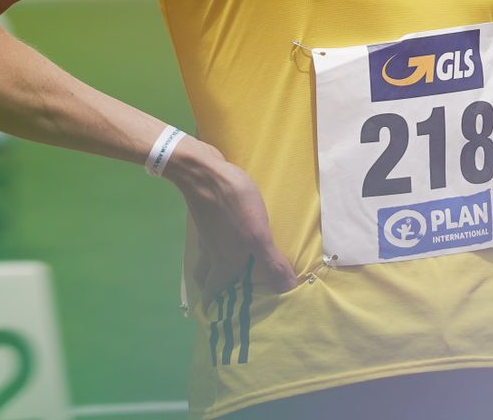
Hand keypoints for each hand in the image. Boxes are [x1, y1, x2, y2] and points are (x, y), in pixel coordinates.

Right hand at [168, 143, 297, 302]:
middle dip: (215, 289)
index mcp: (222, 263)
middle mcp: (210, 253)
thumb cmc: (232, 206)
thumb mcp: (257, 236)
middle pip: (207, 278)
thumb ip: (271, 263)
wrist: (204, 172)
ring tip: (234, 267)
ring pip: (207, 259)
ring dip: (216, 266)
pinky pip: (212, 239)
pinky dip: (219, 244)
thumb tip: (288, 291)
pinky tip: (232, 237)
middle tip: (229, 293)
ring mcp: (206, 234)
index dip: (216, 308)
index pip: (213, 294)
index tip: (223, 319)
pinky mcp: (208, 217)